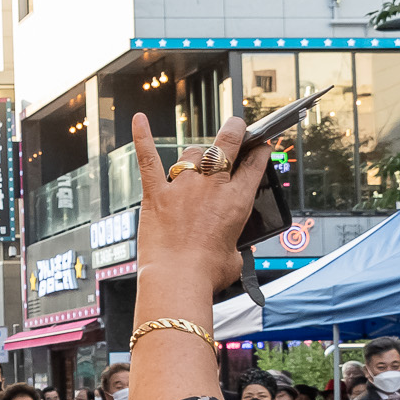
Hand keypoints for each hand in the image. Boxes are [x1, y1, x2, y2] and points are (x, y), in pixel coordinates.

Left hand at [129, 111, 271, 297]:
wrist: (178, 280)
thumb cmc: (208, 274)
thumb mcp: (235, 256)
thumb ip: (232, 242)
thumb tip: (225, 244)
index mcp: (237, 201)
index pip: (254, 165)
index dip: (260, 152)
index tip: (261, 147)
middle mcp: (212, 187)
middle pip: (227, 144)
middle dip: (235, 130)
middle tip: (237, 126)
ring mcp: (183, 187)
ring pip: (192, 153)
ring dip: (196, 154)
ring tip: (197, 160)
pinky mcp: (156, 195)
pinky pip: (148, 160)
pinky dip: (142, 138)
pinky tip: (139, 119)